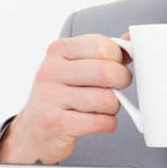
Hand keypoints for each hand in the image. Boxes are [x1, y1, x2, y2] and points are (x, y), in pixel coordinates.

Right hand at [0, 34, 131, 164]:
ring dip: (113, 107)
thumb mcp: (77, 67)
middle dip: (121, 82)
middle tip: (115, 88)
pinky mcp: (56, 123)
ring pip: (107, 99)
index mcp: (58, 50)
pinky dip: (108, 124)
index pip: (103, 46)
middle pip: (107, 72)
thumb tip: (132, 37)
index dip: (118, 59)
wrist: (33, 131)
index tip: (115, 67)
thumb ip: (106, 53)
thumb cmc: (63, 95)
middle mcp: (50, 71)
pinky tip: (95, 121)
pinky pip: (101, 122)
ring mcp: (50, 97)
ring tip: (100, 107)